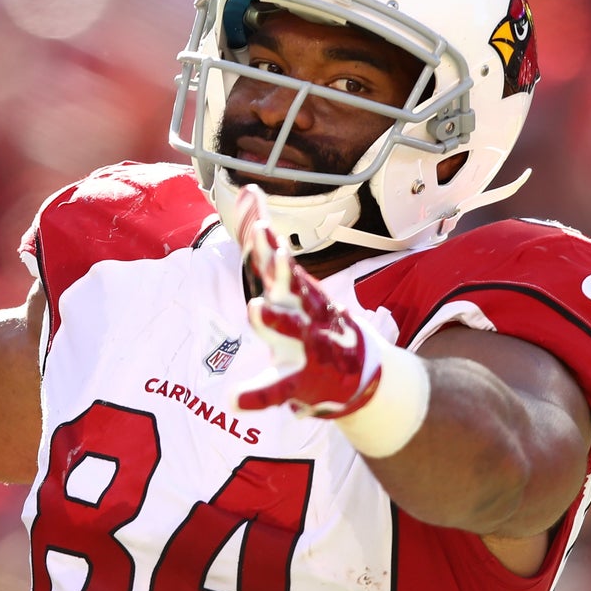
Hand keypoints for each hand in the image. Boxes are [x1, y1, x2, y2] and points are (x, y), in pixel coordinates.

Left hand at [231, 185, 384, 417]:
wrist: (356, 374)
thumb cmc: (312, 322)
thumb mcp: (288, 282)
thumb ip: (260, 242)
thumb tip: (246, 190)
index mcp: (295, 291)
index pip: (274, 259)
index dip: (264, 235)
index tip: (256, 208)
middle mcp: (302, 312)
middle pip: (289, 285)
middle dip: (280, 268)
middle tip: (270, 245)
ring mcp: (305, 344)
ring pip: (291, 329)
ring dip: (276, 319)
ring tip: (259, 309)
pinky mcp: (301, 378)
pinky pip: (276, 388)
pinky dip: (256, 396)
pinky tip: (234, 400)